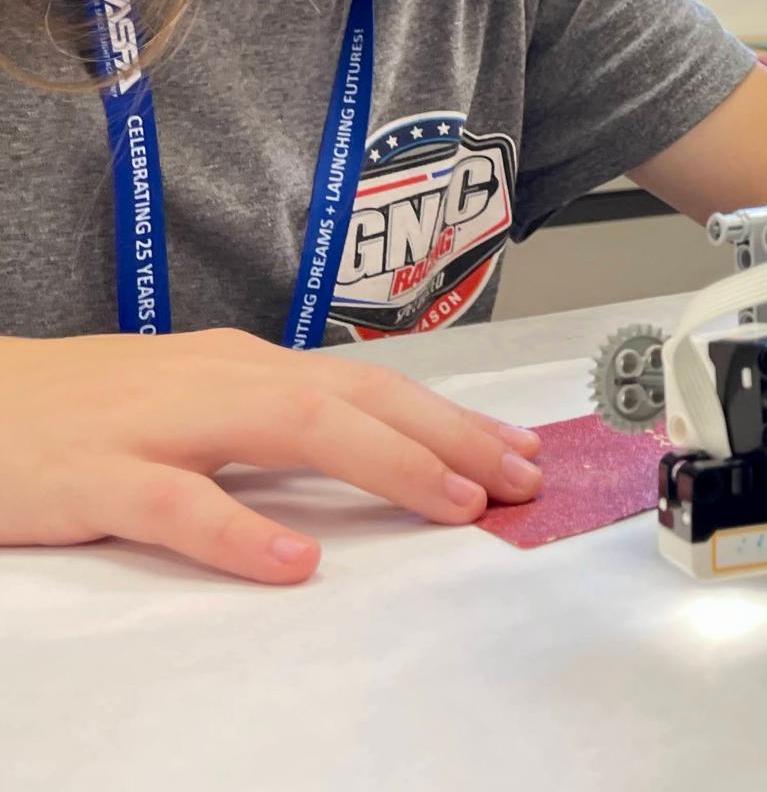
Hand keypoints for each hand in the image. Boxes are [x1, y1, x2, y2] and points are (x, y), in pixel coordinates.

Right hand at [0, 329, 545, 582]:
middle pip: (356, 397)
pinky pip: (177, 505)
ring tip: (453, 503)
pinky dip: (241, 530)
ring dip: (386, 463)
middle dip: (449, 436)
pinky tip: (294, 561)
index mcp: (244, 369)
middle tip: (519, 480)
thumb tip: (377, 449)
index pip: (371, 386)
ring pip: (292, 427)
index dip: (452, 419)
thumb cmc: (84, 414)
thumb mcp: (194, 406)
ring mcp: (157, 426)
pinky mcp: (95, 478)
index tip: (520, 452)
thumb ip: (275, 424)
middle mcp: (218, 382)